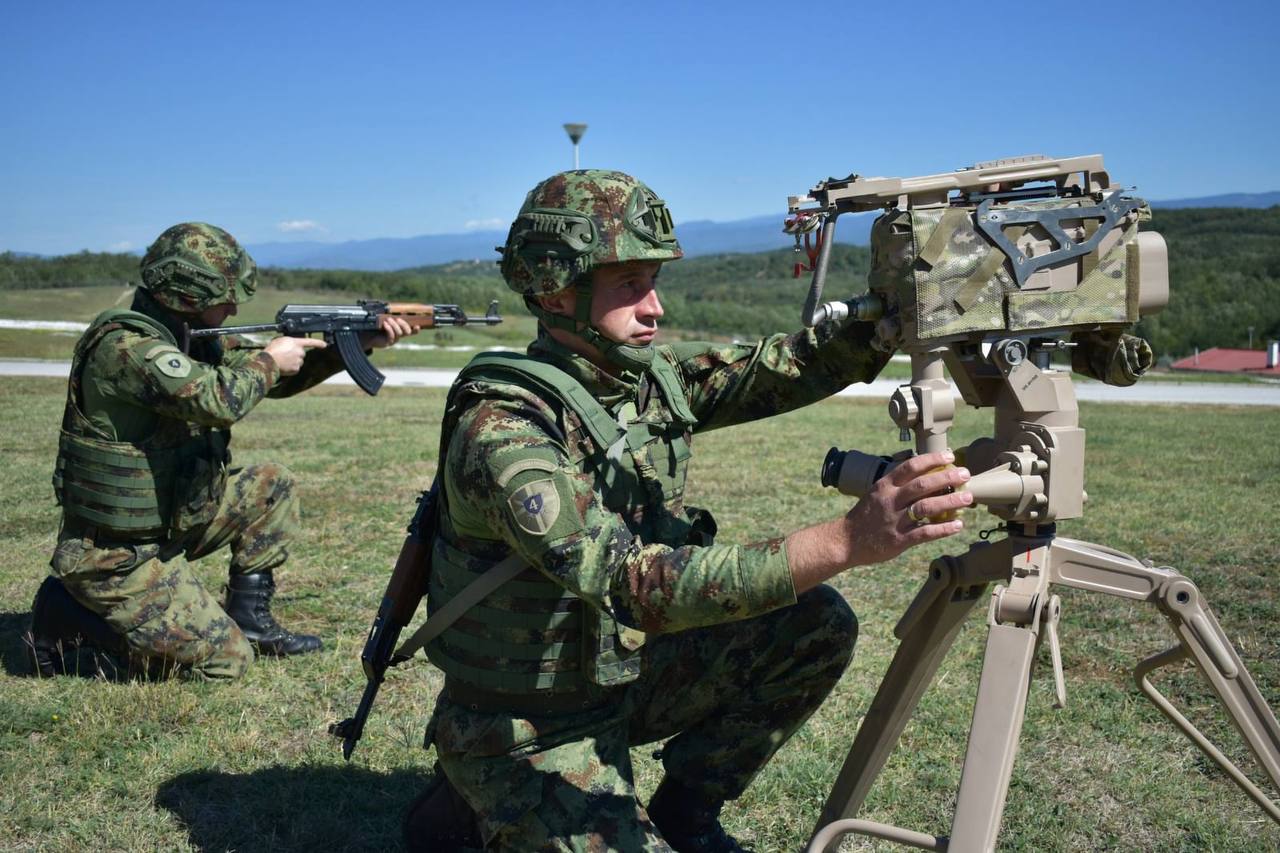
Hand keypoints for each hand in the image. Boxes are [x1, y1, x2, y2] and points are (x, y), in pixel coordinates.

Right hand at [264, 336, 326, 374]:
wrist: (268, 362)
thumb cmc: (272, 350)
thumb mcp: (280, 340)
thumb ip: (289, 342)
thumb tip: (291, 344)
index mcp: (296, 343)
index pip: (310, 342)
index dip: (318, 343)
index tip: (325, 345)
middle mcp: (299, 352)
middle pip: (302, 353)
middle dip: (296, 354)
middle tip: (286, 355)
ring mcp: (299, 361)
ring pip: (299, 361)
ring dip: (293, 361)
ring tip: (283, 360)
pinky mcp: (296, 369)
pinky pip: (295, 368)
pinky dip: (291, 368)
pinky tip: (284, 365)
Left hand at [364, 315, 417, 349]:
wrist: (369, 336)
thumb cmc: (378, 327)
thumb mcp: (385, 321)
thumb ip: (390, 317)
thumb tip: (394, 308)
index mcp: (400, 331)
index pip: (411, 331)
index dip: (415, 330)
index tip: (417, 326)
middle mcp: (399, 336)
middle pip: (407, 332)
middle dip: (404, 324)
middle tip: (397, 319)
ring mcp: (394, 340)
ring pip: (399, 333)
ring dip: (394, 325)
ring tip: (388, 319)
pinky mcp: (388, 342)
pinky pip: (391, 336)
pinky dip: (389, 329)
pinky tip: (385, 324)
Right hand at [842, 450, 971, 566]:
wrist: (846, 541)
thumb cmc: (866, 516)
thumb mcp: (877, 494)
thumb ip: (898, 486)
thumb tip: (929, 478)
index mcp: (884, 486)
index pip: (910, 467)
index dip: (931, 460)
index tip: (949, 456)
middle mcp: (890, 500)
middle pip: (922, 485)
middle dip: (946, 477)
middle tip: (965, 474)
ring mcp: (894, 520)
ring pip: (926, 507)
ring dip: (950, 502)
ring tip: (967, 498)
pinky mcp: (898, 540)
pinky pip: (925, 533)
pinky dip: (943, 529)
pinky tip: (958, 525)